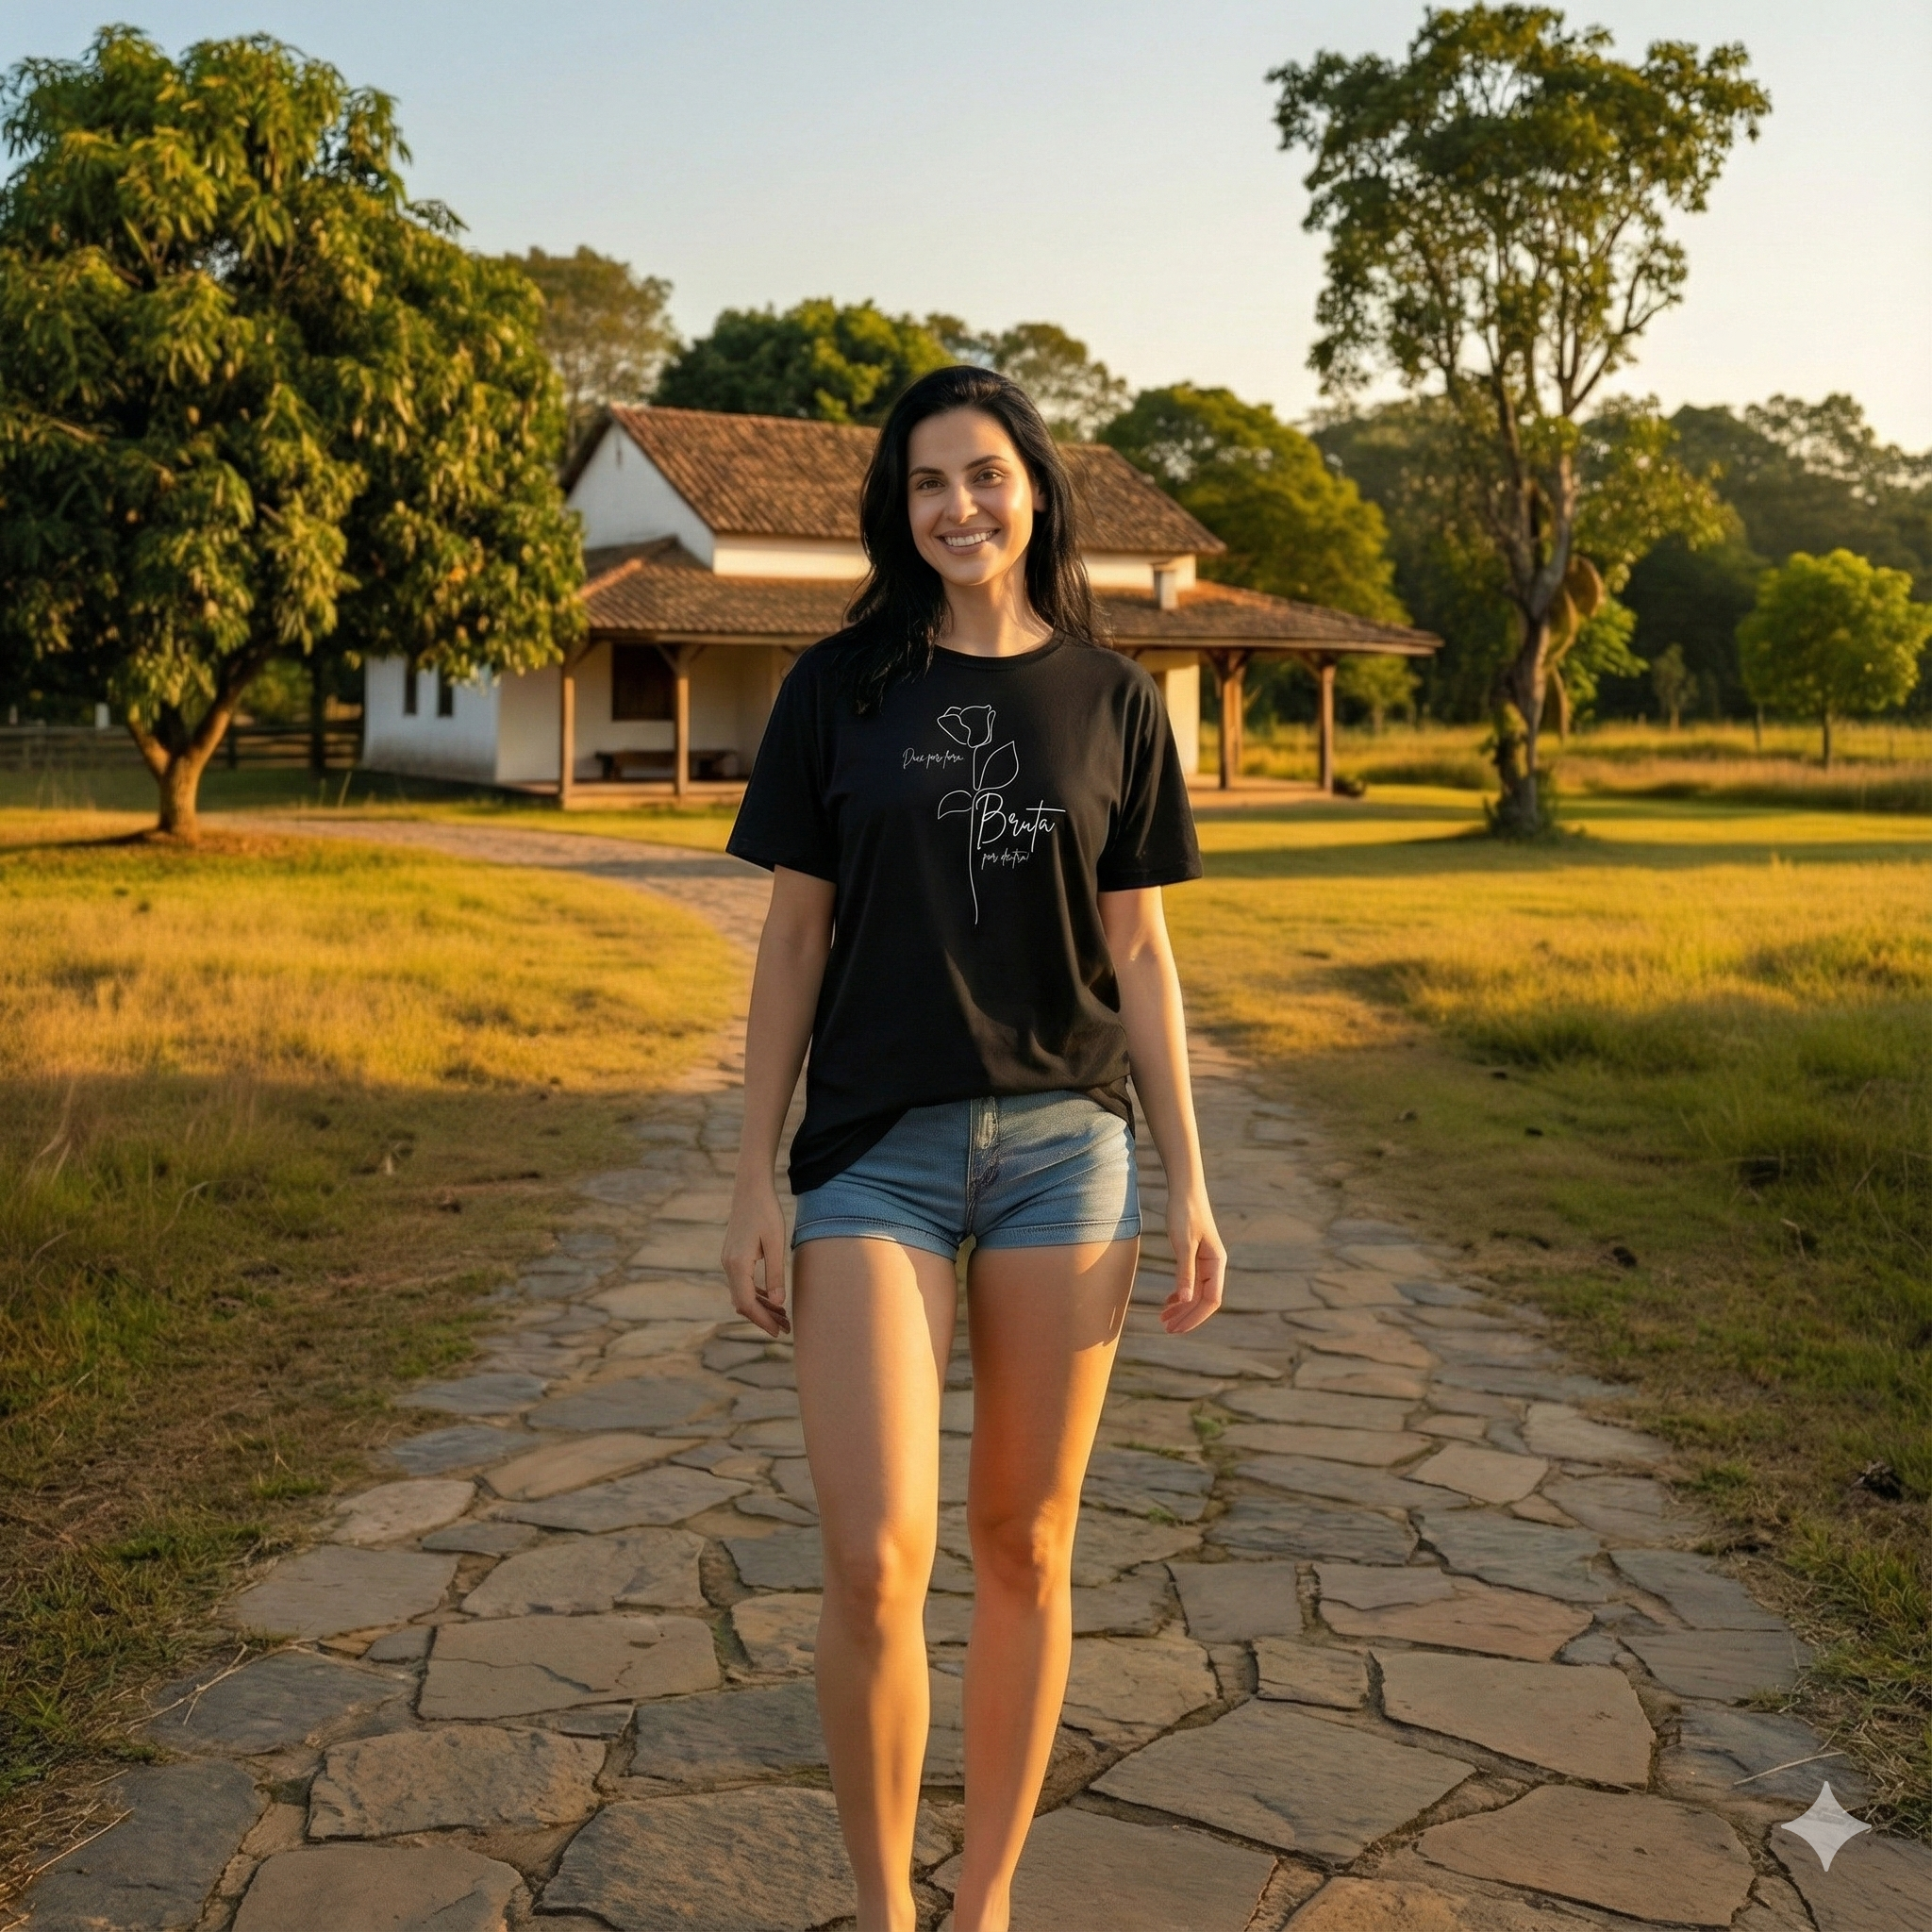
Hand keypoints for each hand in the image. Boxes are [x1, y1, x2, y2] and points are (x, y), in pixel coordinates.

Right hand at [721, 1180, 790, 1336]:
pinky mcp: (733, 1256)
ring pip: (743, 1294)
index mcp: (737, 1264)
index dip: (763, 1321)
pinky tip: (773, 1300)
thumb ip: (776, 1274)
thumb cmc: (766, 1212)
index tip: (779, 1332)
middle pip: (743, 1303)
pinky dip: (757, 1294)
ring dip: (761, 1307)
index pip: (747, 1303)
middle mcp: (728, 1265)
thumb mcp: (776, 1243)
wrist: (750, 1188)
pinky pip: (743, 1283)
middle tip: (786, 1329)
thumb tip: (779, 1304)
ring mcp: (729, 1261)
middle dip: (764, 1318)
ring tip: (783, 1317)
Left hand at [1161, 1188, 1224, 1334]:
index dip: (1195, 1317)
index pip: (1211, 1300)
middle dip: (1186, 1316)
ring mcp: (1205, 1262)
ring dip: (1181, 1308)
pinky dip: (1180, 1294)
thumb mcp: (1183, 1244)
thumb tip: (1185, 1300)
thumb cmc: (1185, 1214)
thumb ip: (1185, 1272)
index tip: (1177, 1328)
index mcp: (1216, 1263)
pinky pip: (1190, 1282)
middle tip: (1167, 1329)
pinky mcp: (1195, 1257)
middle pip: (1203, 1300)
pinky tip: (1168, 1303)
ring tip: (1163, 1320)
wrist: (1184, 1191)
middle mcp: (1214, 1266)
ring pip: (1195, 1293)